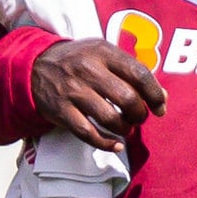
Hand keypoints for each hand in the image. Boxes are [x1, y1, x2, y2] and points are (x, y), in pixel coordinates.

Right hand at [29, 39, 167, 151]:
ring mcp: (73, 91)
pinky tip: (115, 145)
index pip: (139, 73)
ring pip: (110, 118)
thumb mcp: (103, 54)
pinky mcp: (61, 111)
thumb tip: (162, 97)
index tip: (160, 107)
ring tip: (126, 127)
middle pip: (127, 98)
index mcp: (104, 52)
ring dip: (125, 128)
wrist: (34, 65)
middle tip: (139, 118)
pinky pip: (88, 133)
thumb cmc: (79, 60)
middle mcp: (89, 70)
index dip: (155, 94)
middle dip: (140, 114)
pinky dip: (106, 144)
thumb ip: (131, 70)